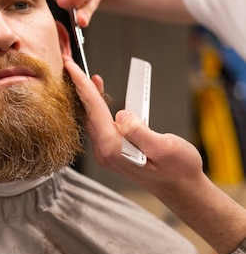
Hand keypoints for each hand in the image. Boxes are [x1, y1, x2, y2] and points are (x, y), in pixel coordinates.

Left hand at [63, 55, 203, 193]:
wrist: (182, 189)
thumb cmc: (178, 170)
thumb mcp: (164, 147)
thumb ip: (140, 130)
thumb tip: (122, 114)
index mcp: (112, 148)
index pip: (92, 109)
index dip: (82, 85)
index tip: (71, 67)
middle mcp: (104, 151)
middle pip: (87, 112)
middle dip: (79, 87)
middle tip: (72, 64)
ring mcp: (107, 152)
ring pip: (92, 118)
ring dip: (90, 97)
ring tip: (90, 76)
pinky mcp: (113, 151)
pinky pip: (101, 124)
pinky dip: (98, 107)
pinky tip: (102, 96)